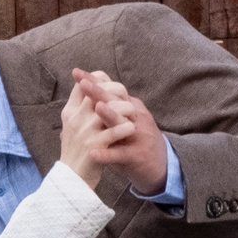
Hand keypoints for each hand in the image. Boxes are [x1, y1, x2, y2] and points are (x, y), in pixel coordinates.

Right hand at [56, 74, 133, 189]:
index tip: (109, 84)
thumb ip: (80, 108)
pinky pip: (114, 131)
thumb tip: (88, 87)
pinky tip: (131, 128)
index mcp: (69, 111)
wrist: (72, 179)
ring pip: (107, 108)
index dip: (97, 80)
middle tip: (125, 96)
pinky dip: (124, 127)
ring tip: (132, 111)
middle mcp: (75, 118)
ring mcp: (85, 131)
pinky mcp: (95, 145)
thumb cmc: (76, 149)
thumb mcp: (73, 126)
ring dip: (123, 107)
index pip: (82, 85)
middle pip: (96, 91)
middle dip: (114, 90)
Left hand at [73, 69, 167, 195]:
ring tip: (96, 108)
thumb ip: (111, 105)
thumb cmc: (136, 139)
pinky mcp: (136, 155)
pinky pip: (120, 154)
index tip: (77, 73)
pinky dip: (106, 154)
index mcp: (131, 106)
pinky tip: (93, 153)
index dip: (95, 81)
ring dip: (109, 115)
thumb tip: (87, 87)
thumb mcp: (126, 118)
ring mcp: (137, 135)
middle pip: (117, 101)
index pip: (112, 90)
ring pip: (122, 123)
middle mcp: (135, 117)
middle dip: (99, 92)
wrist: (161, 164)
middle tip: (83, 84)